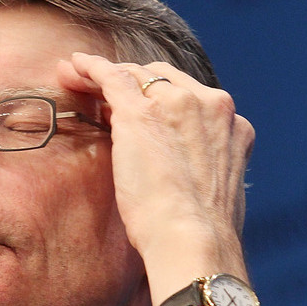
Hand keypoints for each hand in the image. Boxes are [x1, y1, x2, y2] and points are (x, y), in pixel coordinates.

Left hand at [58, 53, 254, 305]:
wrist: (193, 241)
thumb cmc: (201, 235)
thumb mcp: (215, 194)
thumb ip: (202, 172)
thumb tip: (181, 178)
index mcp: (233, 127)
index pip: (191, 98)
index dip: (162, 100)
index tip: (142, 111)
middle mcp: (209, 106)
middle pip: (163, 79)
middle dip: (133, 82)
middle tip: (104, 93)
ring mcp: (176, 104)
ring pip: (136, 74)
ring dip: (106, 74)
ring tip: (77, 75)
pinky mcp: (140, 113)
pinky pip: (111, 76)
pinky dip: (91, 67)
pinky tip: (74, 64)